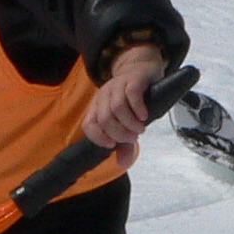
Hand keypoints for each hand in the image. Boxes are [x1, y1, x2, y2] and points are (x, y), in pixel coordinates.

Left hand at [79, 43, 168, 160]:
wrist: (143, 68)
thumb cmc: (133, 100)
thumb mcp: (127, 123)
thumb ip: (125, 144)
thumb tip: (123, 164)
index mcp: (97, 106)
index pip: (89, 125)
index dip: (98, 138)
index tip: (113, 145)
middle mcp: (104, 96)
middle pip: (105, 119)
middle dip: (120, 133)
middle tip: (133, 137)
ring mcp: (117, 86)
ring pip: (117, 108)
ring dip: (130, 123)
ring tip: (140, 128)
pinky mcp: (133, 79)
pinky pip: (131, 94)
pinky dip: (137, 108)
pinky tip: (144, 115)